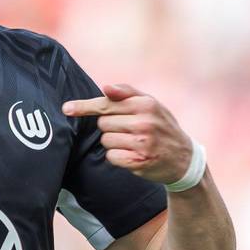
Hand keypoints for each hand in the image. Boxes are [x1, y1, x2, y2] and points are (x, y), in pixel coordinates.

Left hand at [62, 84, 192, 184]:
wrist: (183, 158)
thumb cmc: (161, 126)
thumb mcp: (151, 104)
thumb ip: (127, 93)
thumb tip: (105, 87)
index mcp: (145, 104)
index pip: (106, 104)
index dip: (84, 107)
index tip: (66, 109)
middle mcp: (144, 122)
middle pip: (103, 123)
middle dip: (110, 126)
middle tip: (128, 130)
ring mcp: (142, 143)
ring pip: (105, 140)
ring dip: (113, 142)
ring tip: (132, 143)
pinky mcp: (138, 162)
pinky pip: (111, 156)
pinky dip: (117, 157)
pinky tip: (132, 154)